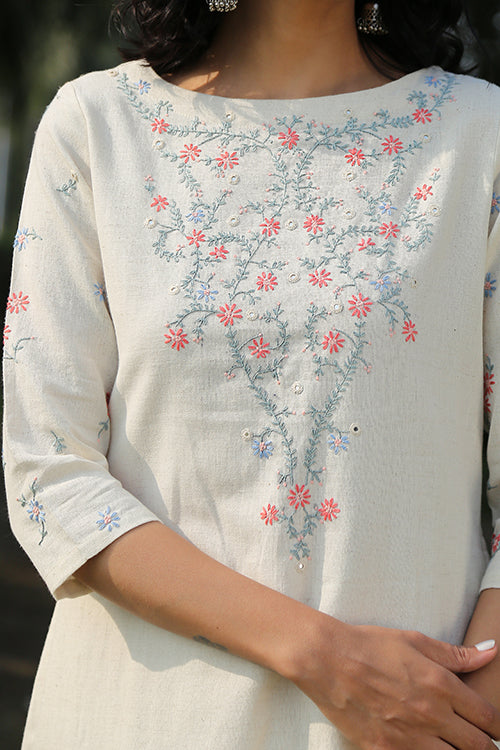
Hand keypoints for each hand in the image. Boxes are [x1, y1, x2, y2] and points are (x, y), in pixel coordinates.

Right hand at [290, 620, 499, 748]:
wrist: (328, 661)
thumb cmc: (370, 645)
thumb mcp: (414, 641)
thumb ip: (455, 654)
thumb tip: (491, 652)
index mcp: (441, 685)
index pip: (488, 718)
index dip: (496, 725)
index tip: (492, 725)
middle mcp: (431, 715)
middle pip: (479, 747)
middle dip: (486, 745)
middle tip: (480, 740)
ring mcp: (410, 738)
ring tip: (451, 744)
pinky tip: (424, 746)